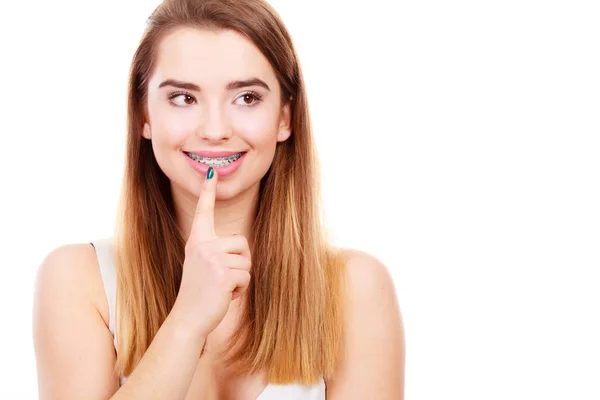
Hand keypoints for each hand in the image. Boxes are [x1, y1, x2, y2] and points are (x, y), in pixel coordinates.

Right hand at [171, 167, 251, 338]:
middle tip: (221, 278)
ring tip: (220, 288)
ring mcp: (212, 259)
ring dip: (240, 278)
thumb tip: (241, 246)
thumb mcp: (202, 265)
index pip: (203, 212)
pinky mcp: (224, 274)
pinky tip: (224, 296)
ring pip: (246, 262)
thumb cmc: (199, 293)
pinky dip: (240, 290)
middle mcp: (202, 245)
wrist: (188, 318)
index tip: (212, 172)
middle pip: (242, 242)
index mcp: (196, 241)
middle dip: (240, 262)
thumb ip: (216, 251)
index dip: (208, 191)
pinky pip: (246, 277)